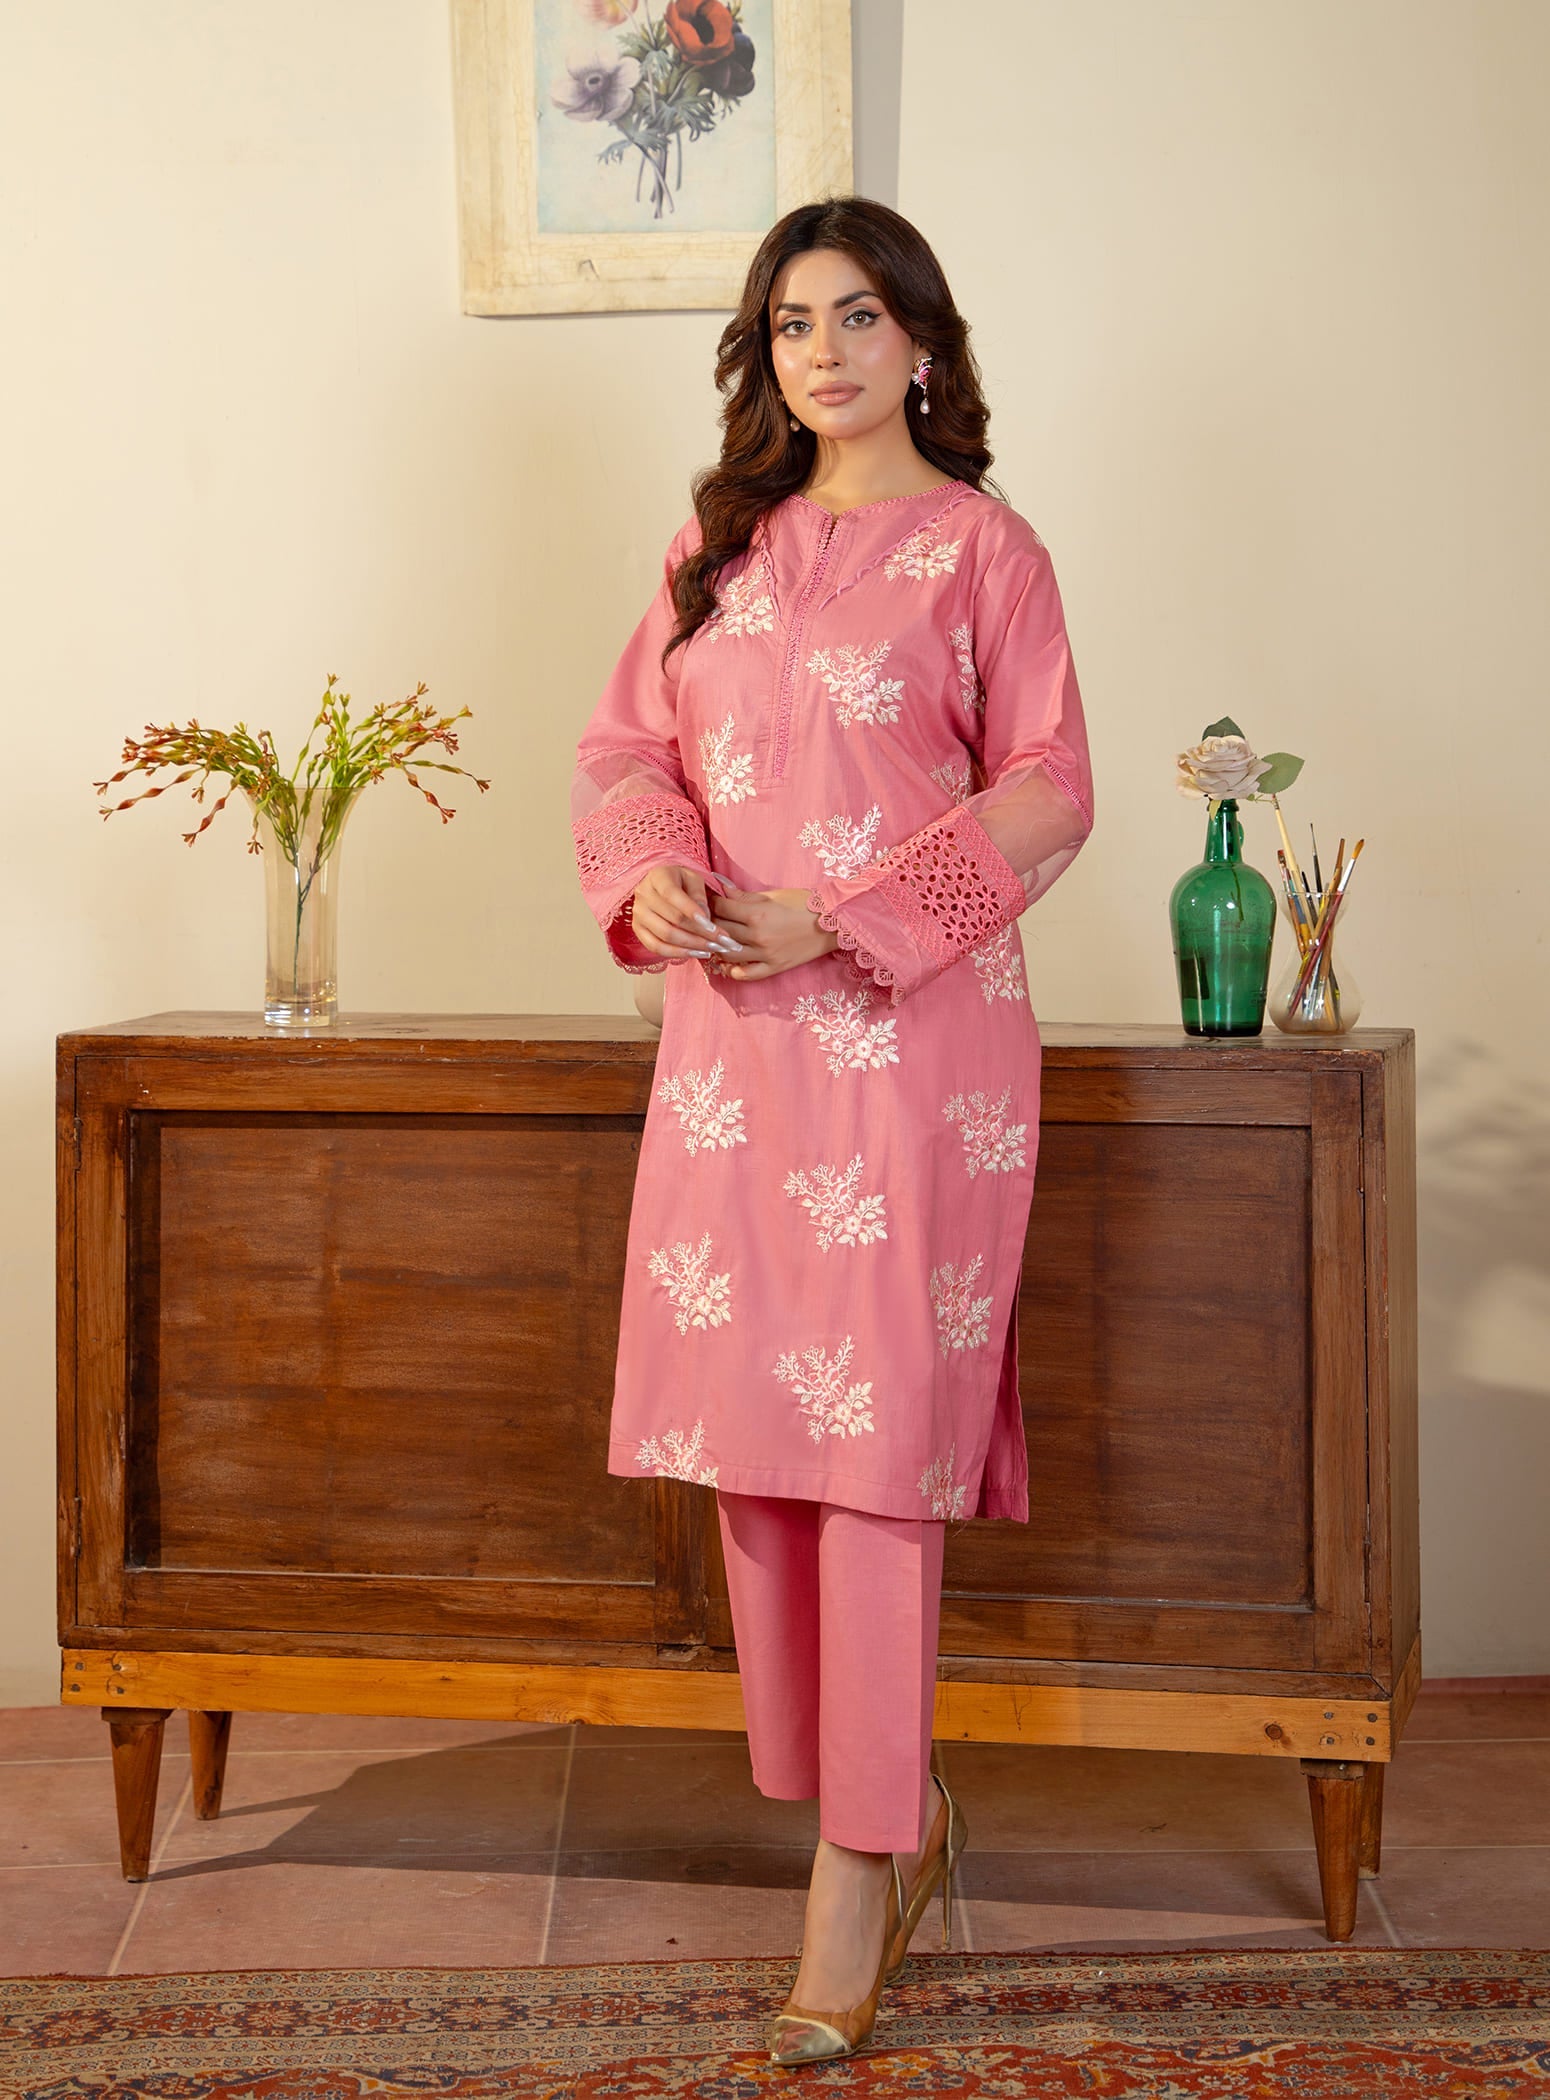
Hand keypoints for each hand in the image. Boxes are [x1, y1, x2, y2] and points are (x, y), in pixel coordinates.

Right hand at [629, 864, 745, 961]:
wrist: (660, 886)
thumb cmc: (680, 881)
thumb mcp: (694, 879)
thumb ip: (700, 895)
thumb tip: (705, 918)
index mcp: (658, 877)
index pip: (673, 894)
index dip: (692, 911)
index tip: (712, 925)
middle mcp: (644, 895)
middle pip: (673, 919)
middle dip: (701, 933)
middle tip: (722, 942)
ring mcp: (638, 914)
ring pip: (666, 936)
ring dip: (692, 945)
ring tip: (713, 949)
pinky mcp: (638, 930)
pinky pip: (656, 947)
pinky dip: (678, 953)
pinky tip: (696, 954)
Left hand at [705, 887, 838, 980]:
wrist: (833, 922)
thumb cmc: (804, 903)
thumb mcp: (773, 895)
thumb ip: (744, 896)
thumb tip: (720, 886)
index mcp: (756, 914)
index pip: (720, 908)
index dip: (710, 902)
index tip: (707, 899)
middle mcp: (758, 936)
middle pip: (721, 930)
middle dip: (711, 922)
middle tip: (706, 918)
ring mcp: (765, 955)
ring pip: (728, 953)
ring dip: (717, 947)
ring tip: (714, 940)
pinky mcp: (774, 967)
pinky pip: (746, 974)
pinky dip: (733, 970)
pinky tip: (728, 964)